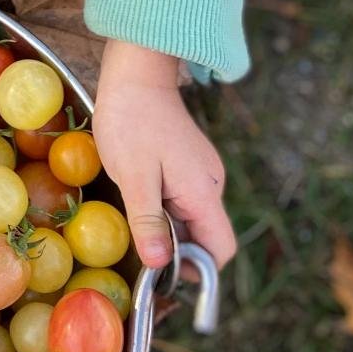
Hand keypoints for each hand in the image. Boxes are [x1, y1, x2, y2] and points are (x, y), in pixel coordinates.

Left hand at [93, 40, 236, 270]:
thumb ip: (147, 221)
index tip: (163, 276)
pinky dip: (163, 213)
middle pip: (205, 238)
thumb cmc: (132, 123)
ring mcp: (200, 176)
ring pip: (191, 221)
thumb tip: (160, 264)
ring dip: (167, 232)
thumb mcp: (134, 177)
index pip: (220, 249)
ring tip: (134, 226)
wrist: (136, 75)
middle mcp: (210, 187)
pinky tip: (138, 204)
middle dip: (177, 254)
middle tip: (139, 252)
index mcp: (204, 193)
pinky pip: (182, 203)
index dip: (197, 270)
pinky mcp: (187, 167)